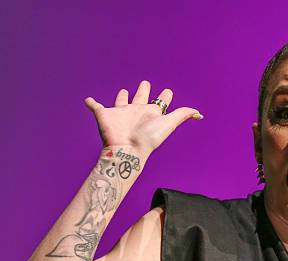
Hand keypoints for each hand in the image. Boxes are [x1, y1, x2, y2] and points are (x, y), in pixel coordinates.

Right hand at [84, 80, 202, 156]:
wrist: (127, 149)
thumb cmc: (148, 138)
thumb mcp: (168, 123)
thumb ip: (182, 115)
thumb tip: (199, 114)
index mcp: (151, 113)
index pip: (160, 102)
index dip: (165, 96)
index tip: (168, 91)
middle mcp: (136, 112)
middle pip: (141, 97)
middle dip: (143, 90)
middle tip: (145, 83)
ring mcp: (121, 113)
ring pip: (121, 101)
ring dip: (121, 96)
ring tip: (123, 91)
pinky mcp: (105, 115)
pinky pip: (96, 107)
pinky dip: (91, 103)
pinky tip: (88, 100)